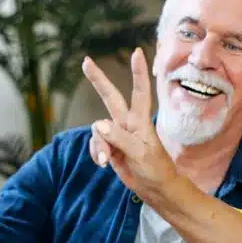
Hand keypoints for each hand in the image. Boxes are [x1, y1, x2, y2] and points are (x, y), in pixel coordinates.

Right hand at [82, 48, 182, 198]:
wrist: (155, 189)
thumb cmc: (155, 169)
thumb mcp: (140, 153)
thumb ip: (120, 138)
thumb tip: (99, 124)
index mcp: (140, 121)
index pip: (140, 92)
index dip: (138, 72)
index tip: (137, 53)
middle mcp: (127, 123)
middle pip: (110, 97)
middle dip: (98, 80)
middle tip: (85, 61)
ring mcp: (117, 135)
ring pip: (98, 130)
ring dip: (99, 145)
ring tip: (106, 161)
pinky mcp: (110, 147)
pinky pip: (96, 145)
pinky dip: (96, 153)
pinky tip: (103, 163)